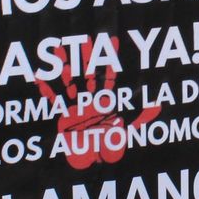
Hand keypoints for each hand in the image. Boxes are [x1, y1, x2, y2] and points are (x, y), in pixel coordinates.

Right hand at [36, 39, 159, 169]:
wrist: (92, 160)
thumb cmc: (109, 145)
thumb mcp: (127, 131)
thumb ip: (140, 118)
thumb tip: (158, 106)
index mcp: (106, 101)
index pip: (109, 77)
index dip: (110, 61)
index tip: (112, 42)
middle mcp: (90, 100)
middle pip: (88, 74)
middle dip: (86, 58)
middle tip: (85, 39)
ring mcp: (76, 105)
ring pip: (70, 82)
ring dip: (65, 67)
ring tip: (59, 49)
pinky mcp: (63, 114)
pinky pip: (54, 98)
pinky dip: (47, 88)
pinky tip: (40, 75)